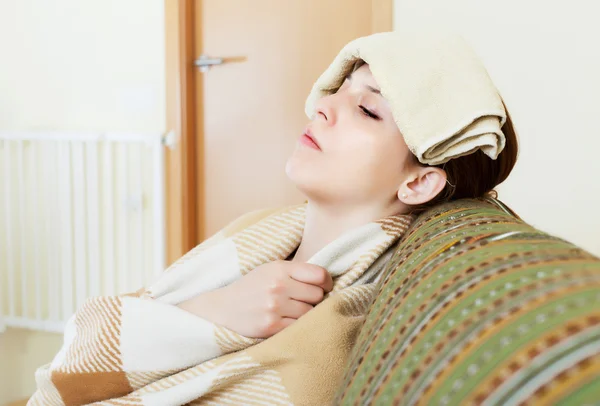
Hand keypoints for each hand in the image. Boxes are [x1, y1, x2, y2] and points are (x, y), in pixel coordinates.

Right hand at [177, 260, 332, 337]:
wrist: (223, 307)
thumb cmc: (253, 287)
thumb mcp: (271, 269)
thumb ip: (297, 271)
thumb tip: (327, 280)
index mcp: (280, 268)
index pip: (319, 274)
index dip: (327, 282)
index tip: (325, 287)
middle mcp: (278, 286)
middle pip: (317, 295)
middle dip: (315, 299)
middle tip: (304, 300)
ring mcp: (274, 306)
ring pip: (310, 312)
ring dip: (307, 313)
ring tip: (293, 311)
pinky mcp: (271, 326)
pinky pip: (299, 326)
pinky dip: (297, 325)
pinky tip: (288, 321)